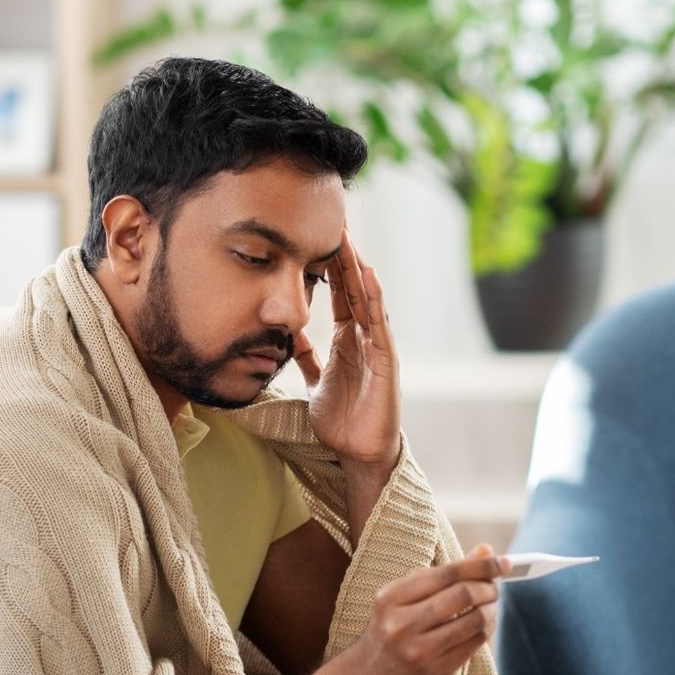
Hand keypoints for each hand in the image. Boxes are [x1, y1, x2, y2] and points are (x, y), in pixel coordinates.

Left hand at [297, 229, 400, 476]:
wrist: (357, 455)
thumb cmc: (341, 421)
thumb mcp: (313, 382)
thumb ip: (306, 358)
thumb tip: (288, 336)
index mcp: (347, 340)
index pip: (339, 293)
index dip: (329, 265)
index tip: (316, 234)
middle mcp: (364, 338)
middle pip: (354, 288)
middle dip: (344, 255)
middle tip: (335, 220)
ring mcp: (377, 348)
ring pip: (367, 299)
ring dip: (358, 268)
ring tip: (348, 237)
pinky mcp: (386, 362)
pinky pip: (379, 325)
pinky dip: (375, 300)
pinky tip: (369, 276)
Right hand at [351, 545, 506, 674]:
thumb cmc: (391, 628)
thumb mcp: (405, 597)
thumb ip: (443, 574)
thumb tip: (485, 551)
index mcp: (390, 598)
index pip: (447, 573)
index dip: (481, 565)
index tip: (501, 562)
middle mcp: (401, 624)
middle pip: (463, 595)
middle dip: (488, 588)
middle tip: (495, 588)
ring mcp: (418, 652)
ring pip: (474, 621)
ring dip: (491, 610)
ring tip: (491, 606)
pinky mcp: (435, 673)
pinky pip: (474, 644)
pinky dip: (487, 630)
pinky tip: (485, 625)